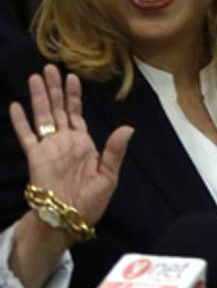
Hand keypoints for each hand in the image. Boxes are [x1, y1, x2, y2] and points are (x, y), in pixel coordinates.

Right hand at [7, 64, 132, 287]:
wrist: (68, 220)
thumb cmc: (90, 201)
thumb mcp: (108, 175)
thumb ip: (114, 150)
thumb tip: (128, 127)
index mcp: (82, 143)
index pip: (76, 113)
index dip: (73, 95)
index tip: (71, 76)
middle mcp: (64, 141)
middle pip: (58, 109)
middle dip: (54, 88)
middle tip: (49, 67)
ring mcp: (49, 148)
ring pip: (43, 116)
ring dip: (39, 97)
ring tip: (35, 77)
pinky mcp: (36, 158)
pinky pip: (27, 136)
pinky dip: (22, 121)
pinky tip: (17, 106)